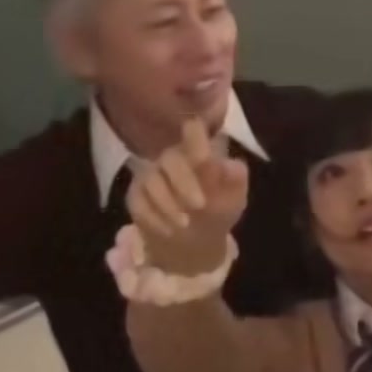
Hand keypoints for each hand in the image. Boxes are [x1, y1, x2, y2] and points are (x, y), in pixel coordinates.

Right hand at [128, 116, 249, 275]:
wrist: (196, 241)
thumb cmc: (218, 210)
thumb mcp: (235, 198)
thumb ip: (235, 180)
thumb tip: (230, 165)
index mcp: (198, 150)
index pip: (193, 130)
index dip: (195, 136)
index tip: (204, 157)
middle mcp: (172, 157)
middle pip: (170, 158)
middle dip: (184, 182)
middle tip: (200, 205)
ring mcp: (151, 175)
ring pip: (151, 180)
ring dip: (168, 204)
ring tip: (185, 224)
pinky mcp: (136, 195)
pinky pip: (139, 202)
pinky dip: (154, 218)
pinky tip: (168, 230)